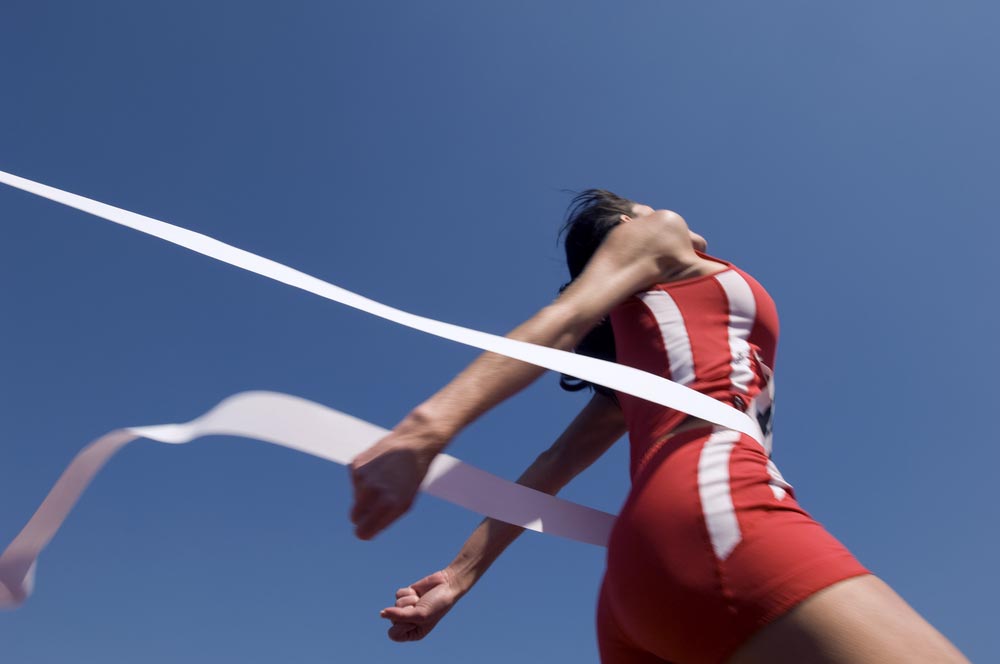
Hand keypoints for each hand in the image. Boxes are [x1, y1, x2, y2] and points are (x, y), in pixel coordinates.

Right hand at [348, 418, 445, 539]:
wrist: (413, 443)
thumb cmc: (412, 477)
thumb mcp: (405, 502)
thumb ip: (384, 519)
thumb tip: (362, 530)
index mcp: (390, 504)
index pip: (363, 532)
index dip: (364, 531)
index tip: (367, 529)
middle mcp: (374, 490)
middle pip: (354, 517)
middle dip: (362, 515)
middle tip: (377, 503)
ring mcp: (362, 476)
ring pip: (356, 498)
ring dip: (366, 493)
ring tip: (385, 478)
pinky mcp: (355, 464)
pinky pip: (355, 481)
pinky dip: (364, 477)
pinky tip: (378, 467)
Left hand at [380, 570, 461, 641]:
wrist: (446, 585)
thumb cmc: (437, 605)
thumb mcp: (420, 614)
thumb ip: (399, 616)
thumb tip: (381, 613)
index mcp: (413, 633)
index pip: (394, 633)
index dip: (401, 625)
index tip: (414, 618)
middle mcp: (408, 622)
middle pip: (392, 618)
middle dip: (406, 610)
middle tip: (420, 606)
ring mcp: (407, 608)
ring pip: (395, 604)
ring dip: (409, 600)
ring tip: (421, 599)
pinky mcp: (406, 596)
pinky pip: (398, 594)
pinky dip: (408, 592)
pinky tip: (418, 592)